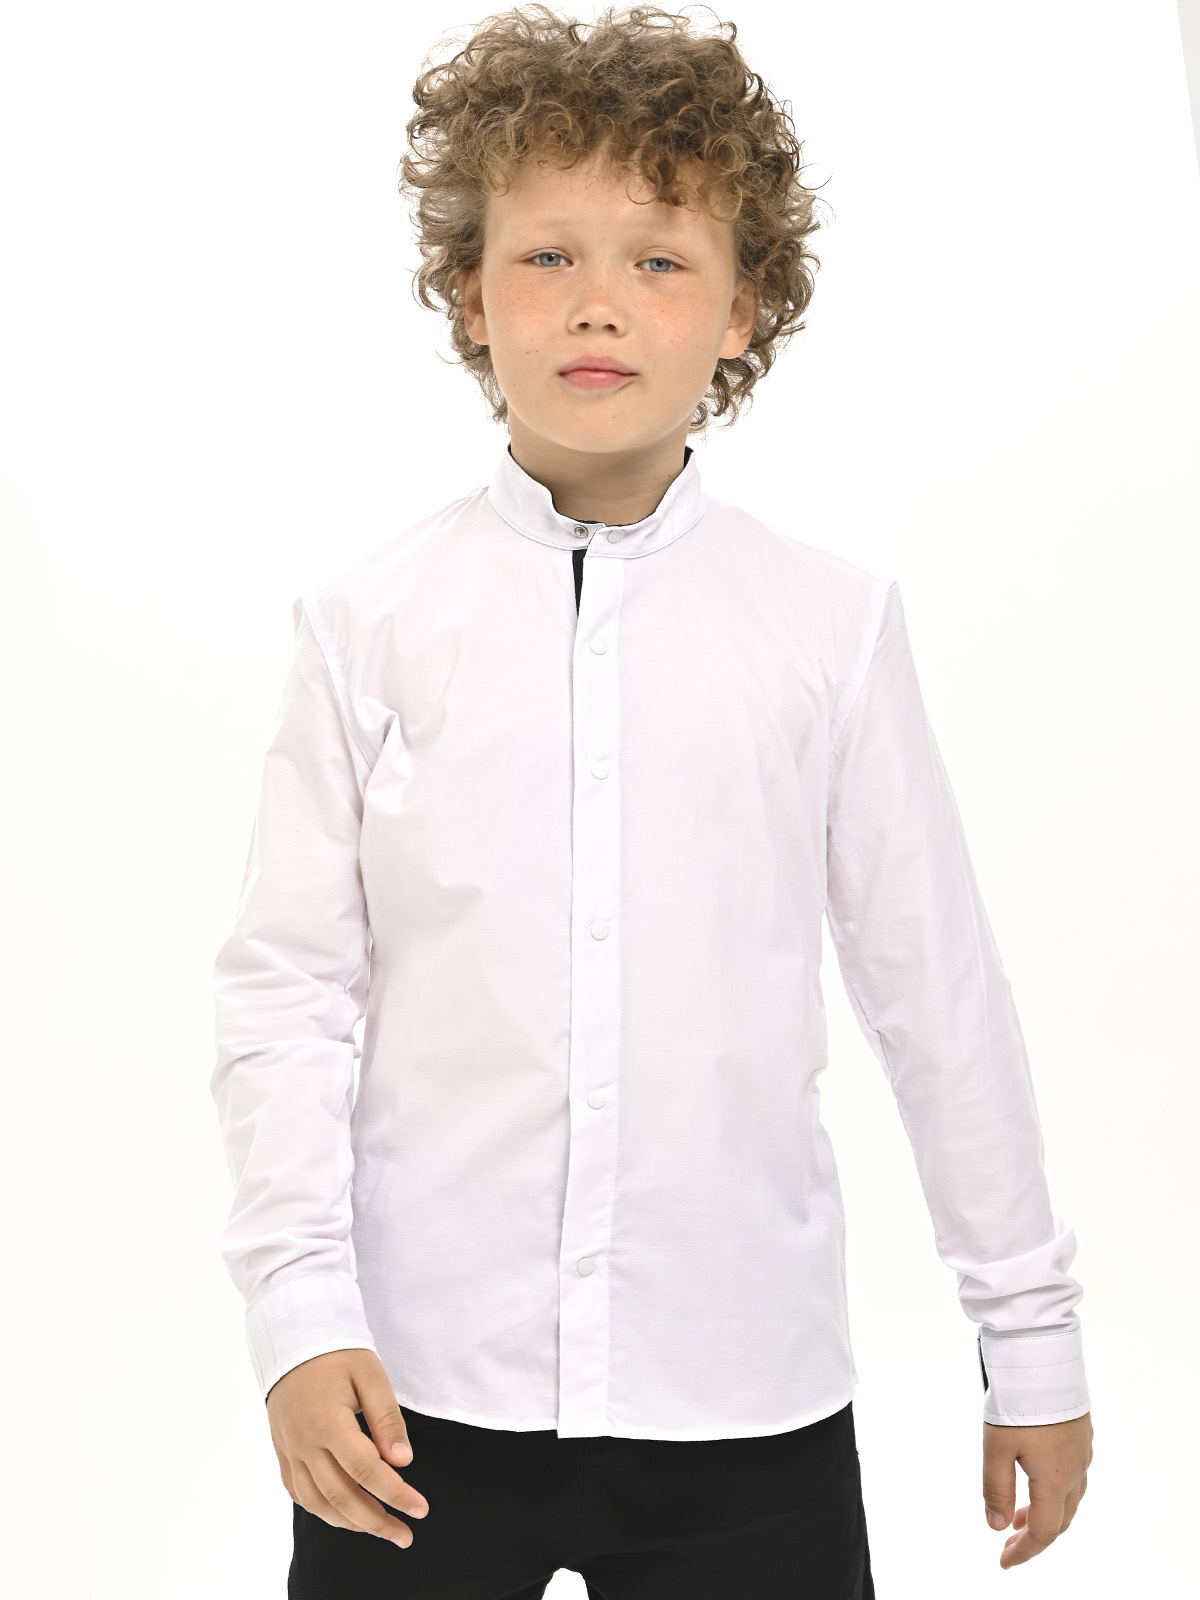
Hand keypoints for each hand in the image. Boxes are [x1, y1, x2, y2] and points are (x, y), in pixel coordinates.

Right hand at [266, 1348, 429, 1546]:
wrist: (293, 1341)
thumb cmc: (337, 1354)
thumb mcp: (370, 1375)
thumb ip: (387, 1419)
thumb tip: (402, 1462)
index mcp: (328, 1422)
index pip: (366, 1470)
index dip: (396, 1494)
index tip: (420, 1509)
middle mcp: (304, 1443)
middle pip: (341, 1496)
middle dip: (377, 1522)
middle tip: (406, 1535)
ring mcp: (290, 1451)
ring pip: (318, 1503)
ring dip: (351, 1523)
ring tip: (380, 1530)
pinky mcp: (283, 1452)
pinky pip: (299, 1494)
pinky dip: (322, 1511)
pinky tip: (344, 1516)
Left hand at [982, 1412, 1091, 1567]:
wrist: (1043, 1357)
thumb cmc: (1018, 1402)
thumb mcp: (997, 1448)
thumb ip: (997, 1489)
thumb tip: (997, 1526)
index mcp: (1056, 1480)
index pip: (1044, 1531)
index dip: (1024, 1551)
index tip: (1004, 1561)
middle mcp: (1075, 1470)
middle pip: (1061, 1519)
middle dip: (1035, 1536)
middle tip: (1010, 1542)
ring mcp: (1082, 1451)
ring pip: (1070, 1497)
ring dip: (1046, 1512)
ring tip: (1020, 1515)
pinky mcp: (1080, 1433)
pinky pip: (1074, 1475)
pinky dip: (1055, 1491)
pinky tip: (1038, 1479)